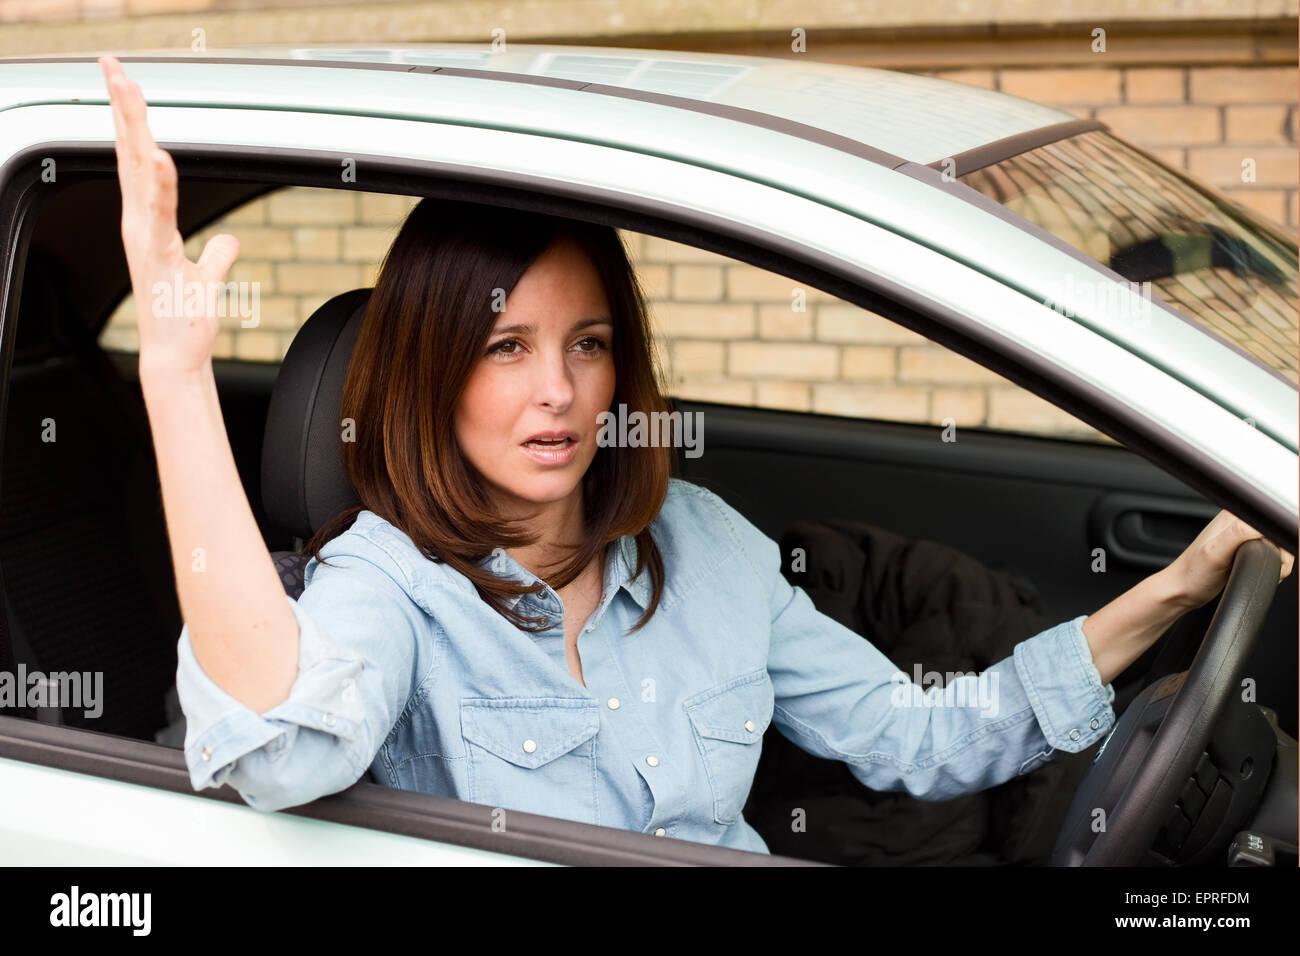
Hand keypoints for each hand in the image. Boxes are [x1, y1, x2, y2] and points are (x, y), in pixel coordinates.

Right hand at [100, 55, 240, 379]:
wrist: (176, 357)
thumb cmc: (184, 320)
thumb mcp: (208, 279)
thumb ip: (218, 255)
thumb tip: (229, 241)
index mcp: (149, 223)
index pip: (137, 160)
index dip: (131, 121)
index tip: (125, 83)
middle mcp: (139, 225)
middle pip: (128, 155)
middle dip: (122, 109)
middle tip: (112, 64)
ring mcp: (144, 240)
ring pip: (135, 176)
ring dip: (132, 132)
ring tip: (129, 92)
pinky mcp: (155, 259)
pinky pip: (156, 215)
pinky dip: (157, 186)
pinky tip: (158, 157)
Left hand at [1166, 510, 1293, 609]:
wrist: (1183, 590)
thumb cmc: (1194, 573)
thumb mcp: (1216, 552)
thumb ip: (1239, 534)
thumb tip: (1262, 526)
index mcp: (1232, 515)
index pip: (1270, 520)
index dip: (1276, 541)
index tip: (1267, 556)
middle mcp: (1238, 521)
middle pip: (1277, 533)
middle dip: (1278, 554)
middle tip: (1257, 567)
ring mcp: (1243, 535)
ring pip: (1277, 545)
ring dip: (1276, 562)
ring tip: (1253, 570)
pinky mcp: (1246, 549)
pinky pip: (1271, 554)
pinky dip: (1271, 566)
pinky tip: (1254, 571)